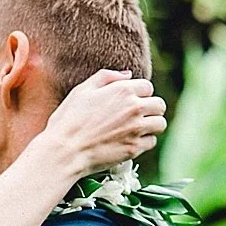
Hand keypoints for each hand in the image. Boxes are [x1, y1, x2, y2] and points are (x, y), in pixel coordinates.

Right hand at [42, 69, 166, 177]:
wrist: (65, 150)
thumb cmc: (69, 119)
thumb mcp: (82, 90)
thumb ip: (106, 77)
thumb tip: (128, 75)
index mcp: (122, 91)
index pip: (148, 87)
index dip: (139, 93)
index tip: (131, 100)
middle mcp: (134, 108)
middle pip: (159, 105)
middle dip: (151, 108)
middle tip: (139, 114)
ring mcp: (136, 129)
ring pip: (160, 124)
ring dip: (151, 125)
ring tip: (138, 128)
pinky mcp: (135, 148)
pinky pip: (151, 142)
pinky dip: (144, 141)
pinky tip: (131, 140)